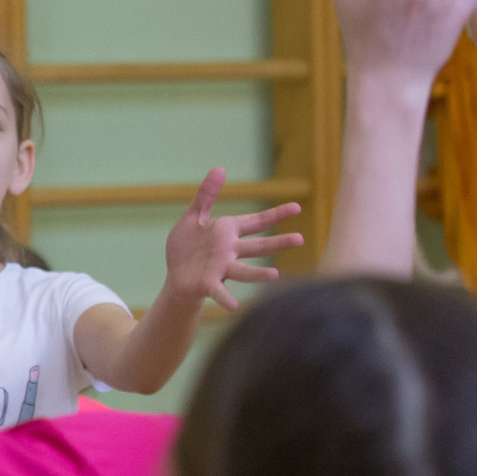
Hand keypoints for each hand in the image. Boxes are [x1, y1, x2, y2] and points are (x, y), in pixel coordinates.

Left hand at [164, 170, 303, 311]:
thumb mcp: (194, 216)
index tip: (297, 207)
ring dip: (258, 273)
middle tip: (300, 239)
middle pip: (258, 246)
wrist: (176, 275)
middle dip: (278, 242)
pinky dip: (226, 298)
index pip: (257, 221)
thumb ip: (206, 195)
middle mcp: (230, 251)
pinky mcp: (208, 283)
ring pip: (244, 270)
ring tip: (275, 274)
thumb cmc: (187, 246)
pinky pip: (219, 291)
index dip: (276, 215)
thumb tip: (219, 169)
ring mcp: (221, 268)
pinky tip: (234, 306)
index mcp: (228, 232)